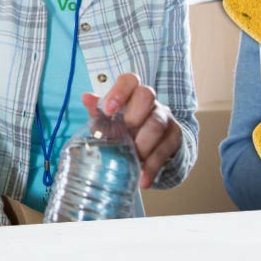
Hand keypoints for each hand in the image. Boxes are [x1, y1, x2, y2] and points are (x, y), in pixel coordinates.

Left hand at [84, 73, 181, 188]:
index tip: (108, 110)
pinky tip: (143, 179)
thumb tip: (86, 97)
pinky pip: (165, 149)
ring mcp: (164, 118)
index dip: (119, 91)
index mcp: (131, 94)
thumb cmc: (125, 130)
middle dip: (133, 117)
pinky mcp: (174, 137)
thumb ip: (98, 111)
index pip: (129, 80)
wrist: (151, 149)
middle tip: (124, 137)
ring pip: (157, 123)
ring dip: (143, 145)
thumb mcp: (108, 122)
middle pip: (147, 95)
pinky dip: (152, 167)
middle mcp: (150, 102)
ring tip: (133, 161)